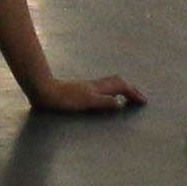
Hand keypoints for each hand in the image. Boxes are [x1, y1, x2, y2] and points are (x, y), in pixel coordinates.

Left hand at [24, 71, 142, 113]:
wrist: (42, 90)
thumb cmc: (63, 99)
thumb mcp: (86, 102)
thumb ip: (103, 102)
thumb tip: (120, 103)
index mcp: (98, 88)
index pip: (121, 87)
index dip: (133, 94)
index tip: (143, 102)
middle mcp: (94, 85)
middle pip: (117, 82)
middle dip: (129, 89)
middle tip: (138, 98)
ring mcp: (86, 86)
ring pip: (108, 83)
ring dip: (120, 88)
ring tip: (126, 96)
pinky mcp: (79, 90)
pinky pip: (101, 87)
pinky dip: (109, 90)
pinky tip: (103, 96)